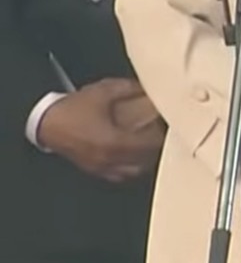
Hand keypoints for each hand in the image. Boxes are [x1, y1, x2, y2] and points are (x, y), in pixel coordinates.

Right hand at [38, 78, 164, 182]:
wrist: (46, 122)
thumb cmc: (73, 108)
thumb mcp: (104, 91)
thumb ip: (130, 88)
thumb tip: (151, 86)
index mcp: (114, 141)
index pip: (150, 145)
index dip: (164, 136)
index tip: (171, 126)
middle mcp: (110, 159)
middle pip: (146, 161)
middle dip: (158, 149)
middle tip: (167, 136)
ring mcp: (102, 167)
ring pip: (135, 171)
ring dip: (148, 160)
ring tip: (155, 147)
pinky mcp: (96, 170)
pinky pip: (121, 175)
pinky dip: (133, 168)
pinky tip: (138, 158)